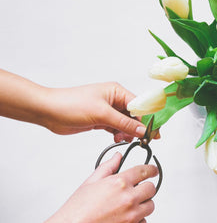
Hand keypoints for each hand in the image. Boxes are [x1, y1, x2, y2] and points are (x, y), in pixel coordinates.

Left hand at [41, 82, 158, 141]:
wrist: (48, 111)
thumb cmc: (71, 104)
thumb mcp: (102, 114)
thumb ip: (124, 123)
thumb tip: (142, 130)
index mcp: (117, 91)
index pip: (140, 105)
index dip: (148, 119)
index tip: (154, 132)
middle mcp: (114, 99)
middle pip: (135, 115)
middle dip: (138, 128)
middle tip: (143, 140)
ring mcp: (107, 110)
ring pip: (126, 123)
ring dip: (127, 133)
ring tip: (123, 139)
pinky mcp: (101, 120)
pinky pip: (117, 128)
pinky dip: (119, 134)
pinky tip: (116, 139)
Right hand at [46, 152, 157, 222]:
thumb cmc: (77, 209)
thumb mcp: (91, 182)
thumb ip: (108, 167)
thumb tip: (118, 157)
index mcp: (120, 183)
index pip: (145, 170)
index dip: (151, 169)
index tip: (153, 170)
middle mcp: (129, 198)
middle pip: (152, 188)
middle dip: (146, 188)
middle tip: (138, 189)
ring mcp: (132, 215)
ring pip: (150, 206)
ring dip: (143, 204)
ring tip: (129, 204)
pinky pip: (144, 221)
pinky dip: (139, 219)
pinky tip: (126, 216)